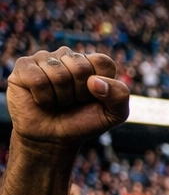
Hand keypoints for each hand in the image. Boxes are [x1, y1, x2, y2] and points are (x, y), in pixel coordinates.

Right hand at [6, 47, 129, 146]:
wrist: (54, 138)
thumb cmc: (84, 122)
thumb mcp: (114, 114)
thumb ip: (120, 95)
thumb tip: (94, 81)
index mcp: (91, 63)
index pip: (102, 62)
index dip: (101, 86)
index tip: (94, 98)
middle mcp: (68, 56)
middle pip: (80, 67)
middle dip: (80, 93)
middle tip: (73, 101)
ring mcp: (45, 59)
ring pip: (58, 74)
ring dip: (61, 97)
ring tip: (58, 101)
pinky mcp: (24, 67)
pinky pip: (37, 79)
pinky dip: (43, 97)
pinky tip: (42, 100)